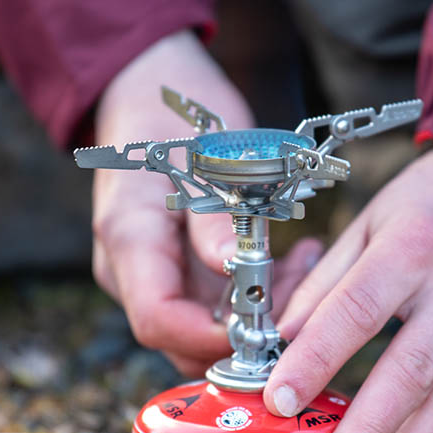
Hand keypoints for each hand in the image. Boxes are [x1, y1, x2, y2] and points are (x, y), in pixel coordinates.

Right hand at [91, 30, 320, 376]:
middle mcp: (131, 269)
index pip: (157, 319)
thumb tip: (238, 273)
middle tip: (298, 298)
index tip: (262, 328)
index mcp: (129, 239)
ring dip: (258, 313)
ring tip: (304, 266)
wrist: (143, 94)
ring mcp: (152, 274)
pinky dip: (256, 293)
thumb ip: (216, 220)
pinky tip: (295, 260)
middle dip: (242, 333)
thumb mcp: (203, 157)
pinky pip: (213, 304)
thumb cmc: (171, 117)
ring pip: (203, 328)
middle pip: (180, 338)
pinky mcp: (174, 271)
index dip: (210, 337)